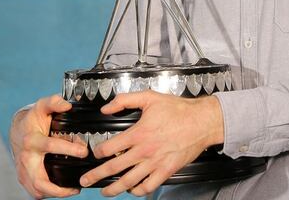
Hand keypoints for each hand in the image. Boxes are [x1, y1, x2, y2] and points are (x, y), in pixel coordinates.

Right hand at [10, 94, 88, 198]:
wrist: (17, 130)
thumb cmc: (33, 119)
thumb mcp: (42, 106)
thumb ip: (54, 102)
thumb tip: (67, 105)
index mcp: (32, 140)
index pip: (50, 146)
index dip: (68, 149)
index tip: (84, 151)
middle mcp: (26, 158)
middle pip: (39, 180)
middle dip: (58, 187)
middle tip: (78, 186)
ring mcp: (23, 170)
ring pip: (37, 190)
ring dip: (56, 193)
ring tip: (74, 190)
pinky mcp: (24, 177)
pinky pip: (35, 191)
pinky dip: (49, 193)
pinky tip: (63, 190)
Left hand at [79, 92, 224, 196]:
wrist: (202, 121)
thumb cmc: (179, 110)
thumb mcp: (149, 97)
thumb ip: (124, 100)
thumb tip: (106, 108)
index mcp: (138, 133)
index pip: (109, 147)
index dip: (98, 151)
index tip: (95, 153)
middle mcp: (144, 151)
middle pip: (114, 167)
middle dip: (96, 175)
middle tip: (86, 180)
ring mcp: (155, 163)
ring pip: (129, 181)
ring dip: (113, 188)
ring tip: (104, 191)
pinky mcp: (166, 171)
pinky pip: (148, 186)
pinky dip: (138, 191)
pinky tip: (133, 190)